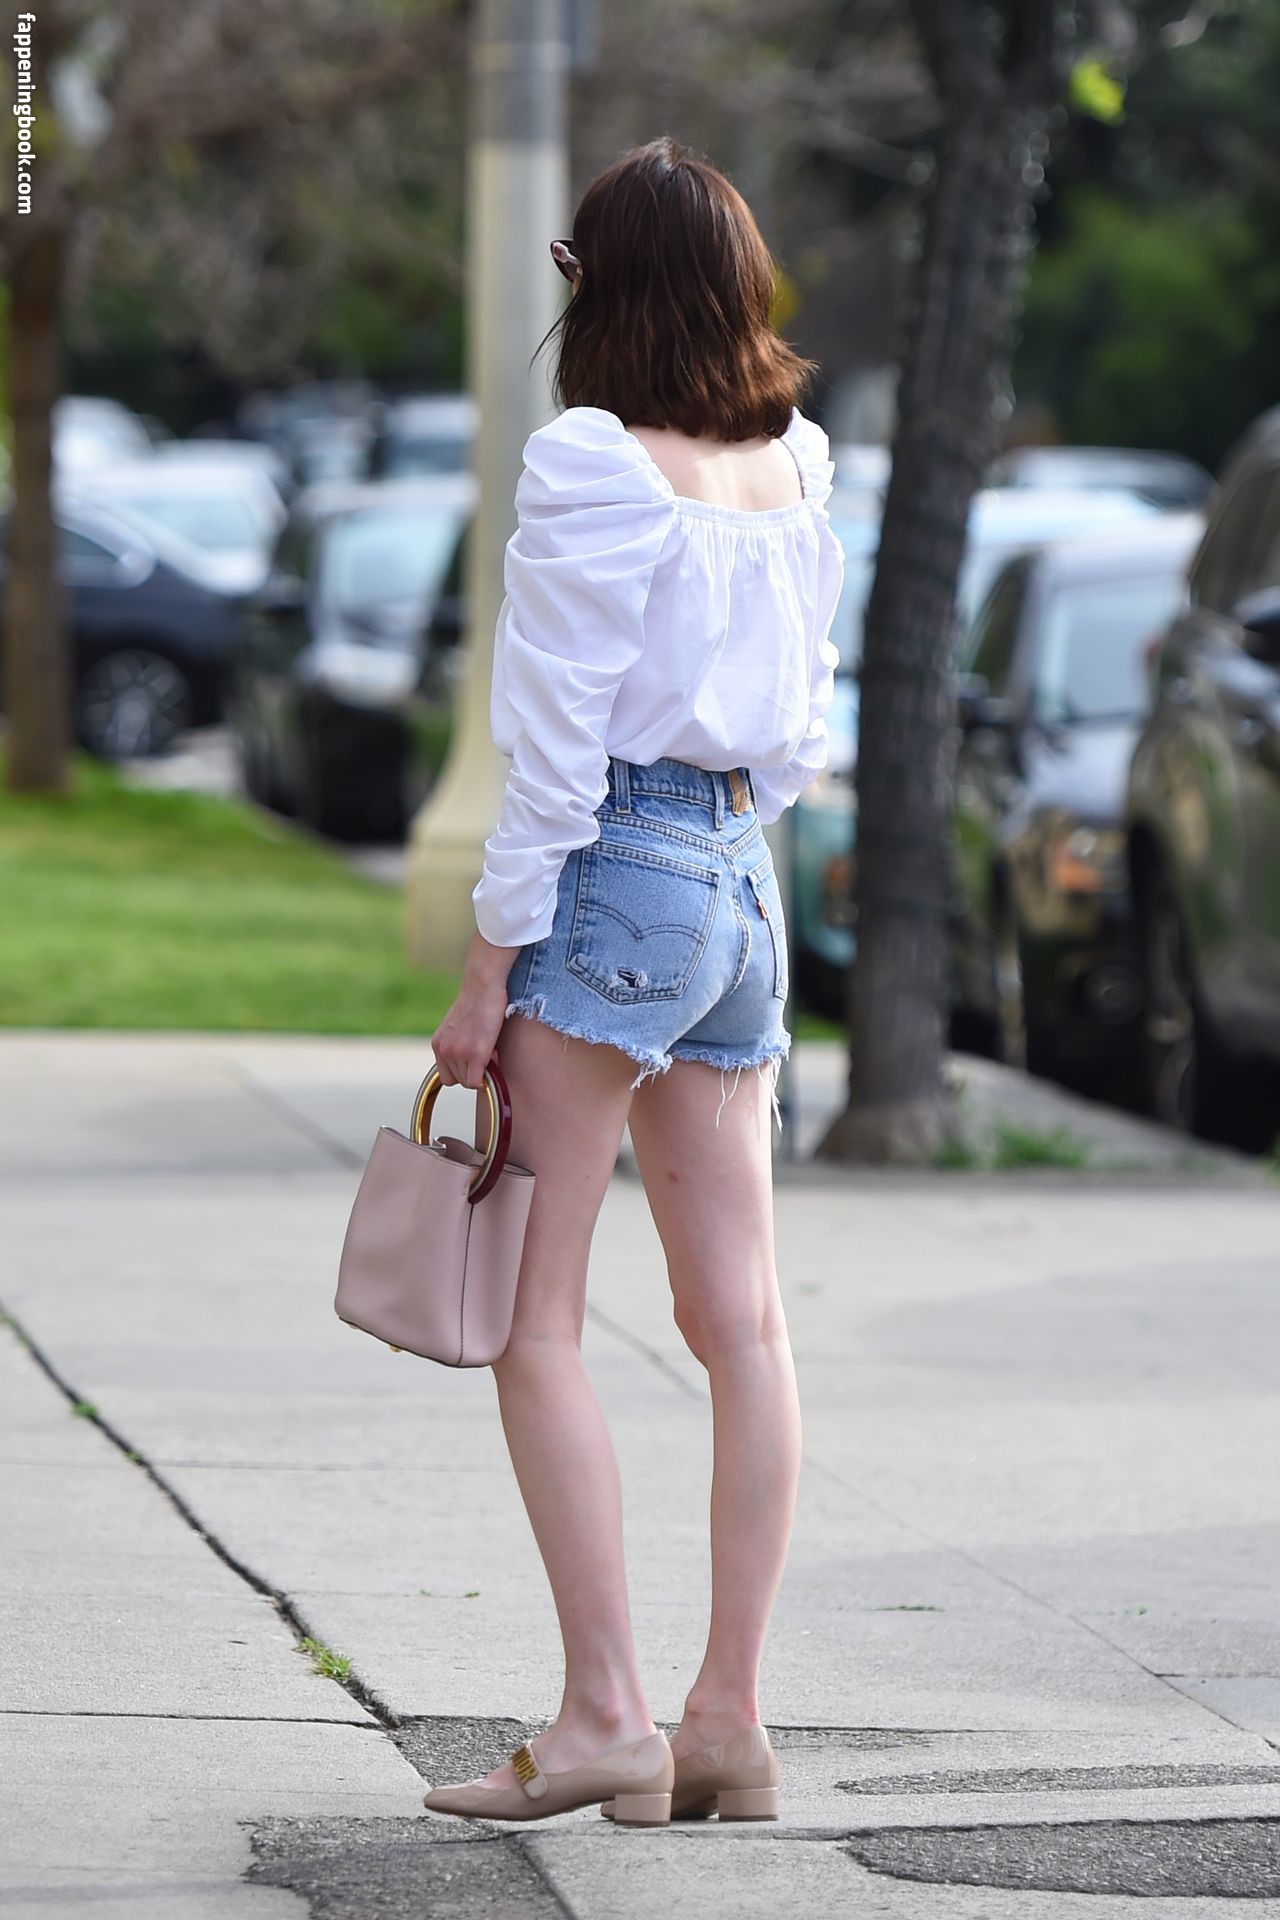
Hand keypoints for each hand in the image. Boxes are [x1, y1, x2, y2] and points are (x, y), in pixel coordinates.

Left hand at [430, 932, 521, 1088]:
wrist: (482, 984)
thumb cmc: (477, 1001)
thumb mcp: (458, 1025)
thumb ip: (459, 1044)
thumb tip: (476, 1063)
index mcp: (438, 1043)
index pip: (446, 1075)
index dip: (463, 1070)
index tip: (475, 1059)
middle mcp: (443, 1050)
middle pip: (456, 1080)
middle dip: (472, 1072)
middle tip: (485, 1055)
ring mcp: (457, 1053)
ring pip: (468, 1082)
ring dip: (481, 1071)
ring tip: (490, 1050)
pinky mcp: (474, 1054)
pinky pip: (477, 1082)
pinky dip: (488, 1077)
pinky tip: (493, 1057)